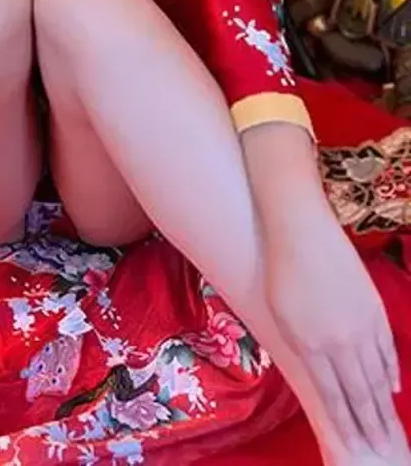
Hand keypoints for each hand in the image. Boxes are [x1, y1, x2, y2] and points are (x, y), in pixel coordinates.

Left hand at [266, 219, 403, 458]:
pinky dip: (391, 373)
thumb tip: (323, 377)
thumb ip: (303, 350)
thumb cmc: (279, 270)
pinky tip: (393, 389)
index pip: (333, 398)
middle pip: (361, 394)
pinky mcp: (374, 308)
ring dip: (384, 408)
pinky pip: (386, 350)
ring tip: (390, 432)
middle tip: (382, 453)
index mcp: (311, 346)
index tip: (355, 448)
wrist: (299, 229)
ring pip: (378, 376)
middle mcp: (340, 342)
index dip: (346, 426)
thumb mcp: (280, 317)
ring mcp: (362, 325)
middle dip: (371, 427)